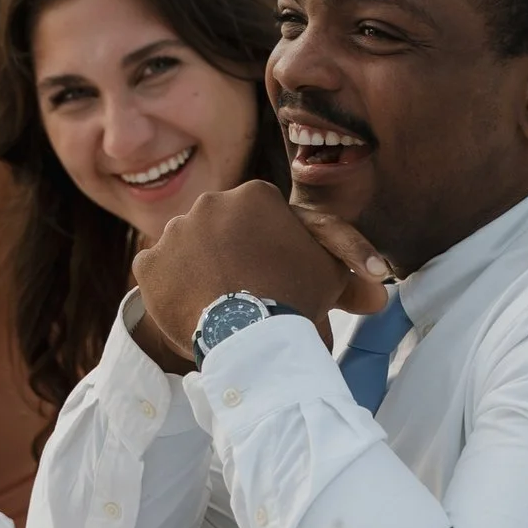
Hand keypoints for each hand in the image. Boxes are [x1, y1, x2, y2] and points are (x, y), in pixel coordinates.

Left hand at [131, 181, 390, 367]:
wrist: (248, 334)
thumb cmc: (296, 299)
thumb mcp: (330, 278)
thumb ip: (350, 275)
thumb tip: (380, 293)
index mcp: (255, 194)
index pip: (261, 216)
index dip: (269, 248)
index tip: (273, 274)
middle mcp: (210, 201)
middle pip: (222, 229)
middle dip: (232, 255)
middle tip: (245, 291)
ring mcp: (174, 230)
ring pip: (189, 249)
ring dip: (200, 270)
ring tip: (219, 304)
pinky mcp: (147, 262)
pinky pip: (159, 271)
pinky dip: (171, 288)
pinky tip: (191, 308)